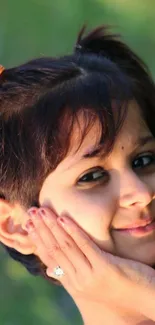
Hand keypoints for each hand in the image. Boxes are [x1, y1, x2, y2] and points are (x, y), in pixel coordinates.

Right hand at [26, 207, 154, 319]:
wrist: (144, 298)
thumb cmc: (118, 286)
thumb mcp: (90, 281)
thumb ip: (70, 273)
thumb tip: (48, 269)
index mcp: (73, 283)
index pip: (50, 258)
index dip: (37, 240)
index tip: (28, 225)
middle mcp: (78, 281)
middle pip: (54, 250)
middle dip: (41, 229)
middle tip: (32, 212)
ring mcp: (90, 276)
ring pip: (66, 247)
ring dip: (52, 226)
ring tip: (42, 211)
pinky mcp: (104, 269)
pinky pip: (85, 246)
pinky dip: (73, 231)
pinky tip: (63, 218)